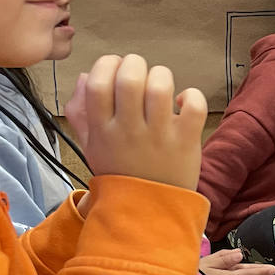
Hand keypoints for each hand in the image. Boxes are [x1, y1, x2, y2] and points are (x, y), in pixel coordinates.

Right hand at [64, 54, 206, 190]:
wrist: (149, 210)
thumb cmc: (120, 173)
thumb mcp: (91, 146)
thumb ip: (82, 112)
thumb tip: (86, 77)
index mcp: (102, 129)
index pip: (98, 83)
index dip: (107, 64)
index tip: (116, 66)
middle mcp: (129, 130)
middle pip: (130, 79)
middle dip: (135, 63)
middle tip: (140, 71)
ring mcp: (159, 135)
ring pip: (160, 87)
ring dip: (161, 76)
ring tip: (161, 86)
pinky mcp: (186, 141)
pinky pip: (193, 106)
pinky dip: (191, 96)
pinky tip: (182, 103)